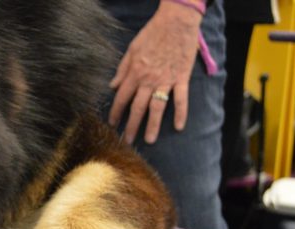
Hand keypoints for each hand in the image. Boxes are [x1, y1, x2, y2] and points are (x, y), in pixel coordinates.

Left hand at [108, 2, 202, 143]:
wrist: (176, 22)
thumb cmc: (153, 33)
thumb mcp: (131, 48)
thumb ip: (122, 69)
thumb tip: (113, 85)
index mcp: (135, 72)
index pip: (122, 97)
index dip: (116, 112)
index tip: (112, 124)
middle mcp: (148, 79)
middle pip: (137, 107)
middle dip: (131, 125)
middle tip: (127, 141)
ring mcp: (166, 80)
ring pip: (157, 107)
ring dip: (152, 125)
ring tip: (149, 139)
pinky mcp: (181, 78)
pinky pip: (181, 99)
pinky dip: (180, 113)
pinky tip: (178, 127)